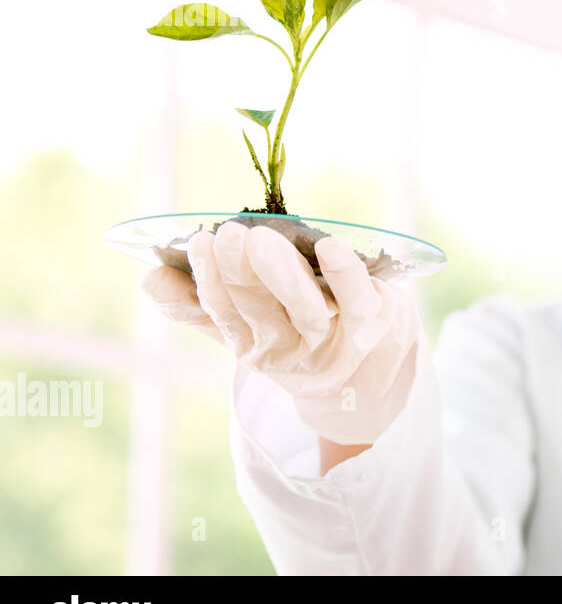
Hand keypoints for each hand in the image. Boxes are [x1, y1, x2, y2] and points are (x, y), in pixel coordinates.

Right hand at [140, 220, 421, 444]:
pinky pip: (357, 300)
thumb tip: (149, 277)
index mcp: (253, 345)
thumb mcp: (245, 322)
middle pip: (262, 310)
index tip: (197, 243)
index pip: (225, 315)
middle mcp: (290, 347)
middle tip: (229, 236)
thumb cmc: (297, 327)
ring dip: (281, 275)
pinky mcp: (370, 321)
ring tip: (261, 240)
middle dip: (242, 274)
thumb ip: (198, 304)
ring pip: (303, 308)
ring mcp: (332, 338)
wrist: (367, 368)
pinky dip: (343, 275)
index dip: (210, 281)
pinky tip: (329, 247)